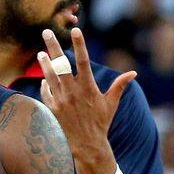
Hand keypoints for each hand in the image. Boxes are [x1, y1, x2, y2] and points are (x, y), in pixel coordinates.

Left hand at [37, 27, 135, 173]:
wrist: (87, 144)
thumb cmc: (101, 122)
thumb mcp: (111, 103)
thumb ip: (119, 86)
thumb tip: (133, 73)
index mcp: (88, 87)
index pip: (82, 60)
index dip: (79, 44)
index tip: (75, 30)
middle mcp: (72, 91)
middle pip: (60, 64)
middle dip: (52, 47)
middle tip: (46, 32)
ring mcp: (61, 100)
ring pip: (50, 76)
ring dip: (44, 63)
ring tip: (40, 52)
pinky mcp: (52, 108)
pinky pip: (46, 92)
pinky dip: (45, 84)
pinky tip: (45, 78)